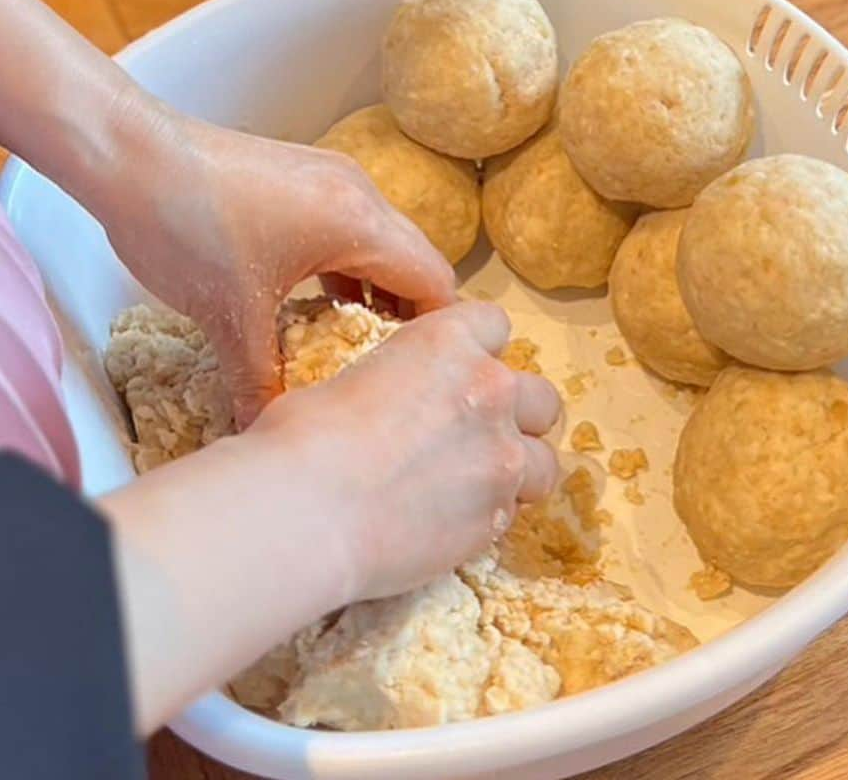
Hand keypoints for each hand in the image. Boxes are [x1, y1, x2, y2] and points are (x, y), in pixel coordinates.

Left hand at [101, 108, 455, 427]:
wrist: (131, 156)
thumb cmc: (186, 228)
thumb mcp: (229, 318)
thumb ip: (259, 380)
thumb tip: (264, 429)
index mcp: (360, 224)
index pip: (434, 282)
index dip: (439, 333)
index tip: (424, 376)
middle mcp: (361, 193)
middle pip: (416, 261)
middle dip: (410, 316)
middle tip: (391, 367)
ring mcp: (335, 178)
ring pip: (383, 243)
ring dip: (378, 290)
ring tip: (356, 340)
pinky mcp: (308, 175)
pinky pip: (352, 227)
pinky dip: (349, 266)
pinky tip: (318, 299)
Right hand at [253, 302, 560, 600]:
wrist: (308, 512)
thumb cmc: (302, 438)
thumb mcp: (343, 381)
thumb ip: (391, 384)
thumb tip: (378, 406)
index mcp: (448, 342)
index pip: (494, 325)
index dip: (480, 349)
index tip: (462, 371)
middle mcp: (491, 391)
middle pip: (540, 396)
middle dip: (519, 414)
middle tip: (480, 434)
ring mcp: (502, 458)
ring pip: (546, 463)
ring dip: (520, 469)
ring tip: (480, 486)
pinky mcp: (495, 519)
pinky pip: (513, 513)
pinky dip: (491, 515)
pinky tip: (454, 523)